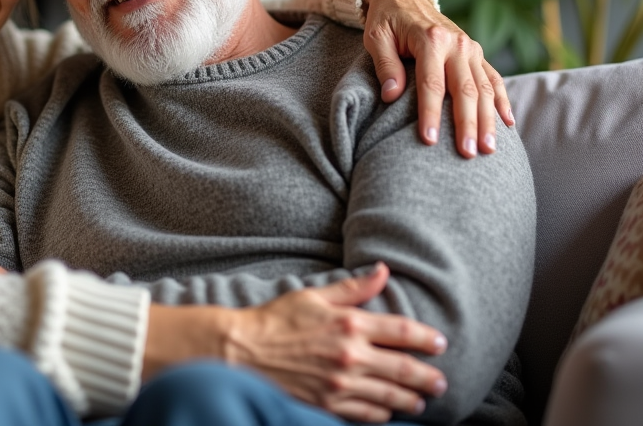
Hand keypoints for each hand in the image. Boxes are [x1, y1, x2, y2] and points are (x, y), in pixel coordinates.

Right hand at [144, 264, 447, 422]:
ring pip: (390, 396)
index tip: (439, 343)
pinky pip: (367, 415)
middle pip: (404, 369)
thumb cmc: (276, 320)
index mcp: (350, 324)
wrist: (242, 350)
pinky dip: (383, 414)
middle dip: (428, 377)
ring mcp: (341, 383)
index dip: (426, 338)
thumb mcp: (314, 295)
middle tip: (441, 382)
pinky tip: (389, 412)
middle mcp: (351, 355)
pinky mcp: (329, 404)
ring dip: (411, 400)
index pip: (402, 331)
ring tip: (421, 401)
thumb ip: (353, 288)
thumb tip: (383, 270)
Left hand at [362, 0, 513, 157]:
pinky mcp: (476, 53)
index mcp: (430, 38)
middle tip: (468, 153)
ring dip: (488, 120)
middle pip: (464, 89)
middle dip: (467, 124)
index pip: (431, 83)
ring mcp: (470, 48)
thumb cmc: (385, 20)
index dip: (431, 112)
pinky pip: (494, 79)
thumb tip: (392, 96)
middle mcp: (456, 43)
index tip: (430, 140)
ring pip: (484, 88)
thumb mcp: (376, 37)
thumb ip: (385, 65)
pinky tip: (508, 124)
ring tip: (488, 149)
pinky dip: (502, 101)